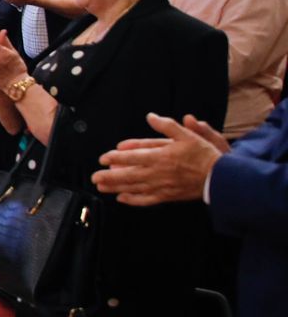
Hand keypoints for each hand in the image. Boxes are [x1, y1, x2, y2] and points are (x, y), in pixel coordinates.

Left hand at [91, 113, 229, 205]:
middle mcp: (159, 172)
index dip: (116, 157)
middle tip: (94, 176)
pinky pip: (147, 200)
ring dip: (116, 187)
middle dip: (110, 176)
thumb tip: (150, 117)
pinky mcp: (168, 196)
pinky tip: (122, 198)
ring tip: (101, 187)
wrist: (221, 177)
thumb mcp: (187, 134)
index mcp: (162, 156)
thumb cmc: (204, 154)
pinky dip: (133, 200)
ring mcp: (162, 186)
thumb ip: (167, 125)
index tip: (103, 158)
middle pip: (129, 175)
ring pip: (134, 188)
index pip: (133, 157)